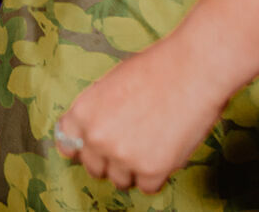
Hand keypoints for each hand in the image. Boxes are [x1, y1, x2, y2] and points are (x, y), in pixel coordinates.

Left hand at [54, 35, 230, 192]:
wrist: (190, 71)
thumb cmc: (154, 70)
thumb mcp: (109, 84)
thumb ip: (96, 112)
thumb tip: (94, 132)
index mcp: (83, 113)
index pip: (68, 144)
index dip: (83, 147)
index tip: (92, 149)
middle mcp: (97, 138)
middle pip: (94, 167)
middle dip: (109, 160)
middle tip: (130, 144)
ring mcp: (123, 156)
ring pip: (120, 180)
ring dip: (133, 169)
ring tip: (150, 145)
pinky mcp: (151, 170)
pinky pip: (147, 187)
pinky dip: (156, 176)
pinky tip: (164, 153)